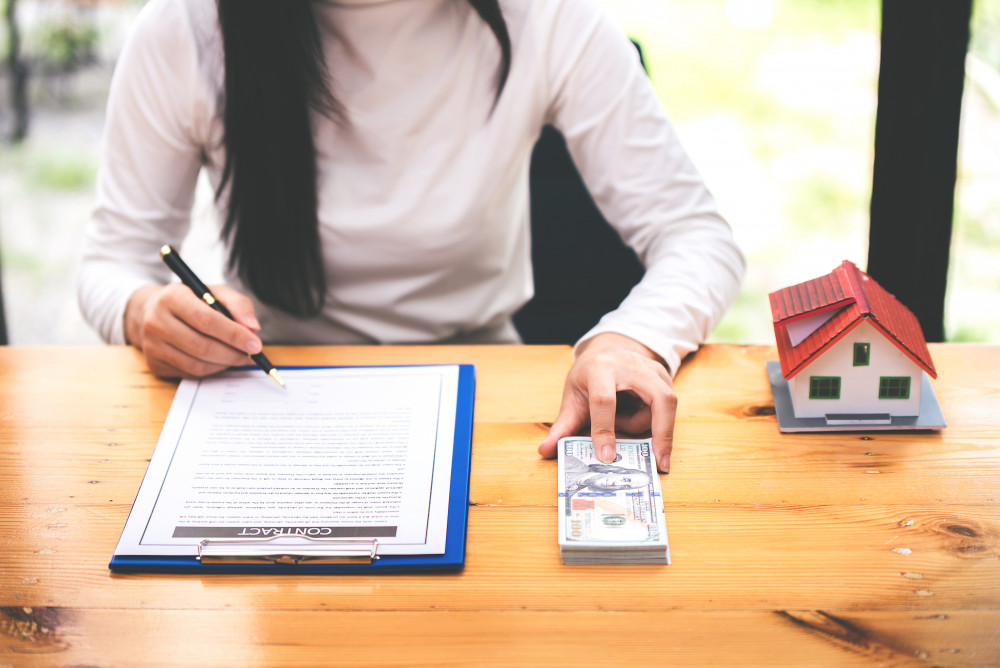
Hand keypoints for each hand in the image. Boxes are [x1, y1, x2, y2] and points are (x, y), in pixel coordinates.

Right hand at [124, 283, 262, 378]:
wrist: (153, 311)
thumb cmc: (191, 301)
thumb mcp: (215, 292)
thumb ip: (238, 304)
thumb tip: (253, 327)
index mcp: (172, 297)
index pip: (207, 321)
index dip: (234, 335)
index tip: (255, 344)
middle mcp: (156, 321)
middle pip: (202, 346)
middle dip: (232, 353)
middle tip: (249, 354)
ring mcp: (152, 345)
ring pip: (196, 364)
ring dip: (224, 364)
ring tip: (237, 356)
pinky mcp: (154, 363)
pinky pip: (189, 373)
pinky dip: (211, 370)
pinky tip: (219, 361)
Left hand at [538, 332, 676, 472]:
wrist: (607, 351)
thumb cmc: (589, 376)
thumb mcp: (573, 397)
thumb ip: (562, 426)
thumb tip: (544, 451)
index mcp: (599, 369)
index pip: (604, 401)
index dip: (605, 430)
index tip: (606, 457)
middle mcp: (631, 365)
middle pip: (659, 399)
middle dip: (662, 433)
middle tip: (660, 464)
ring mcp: (653, 369)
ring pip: (665, 405)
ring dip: (647, 425)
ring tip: (622, 421)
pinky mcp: (666, 376)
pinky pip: (668, 407)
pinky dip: (654, 420)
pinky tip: (634, 412)